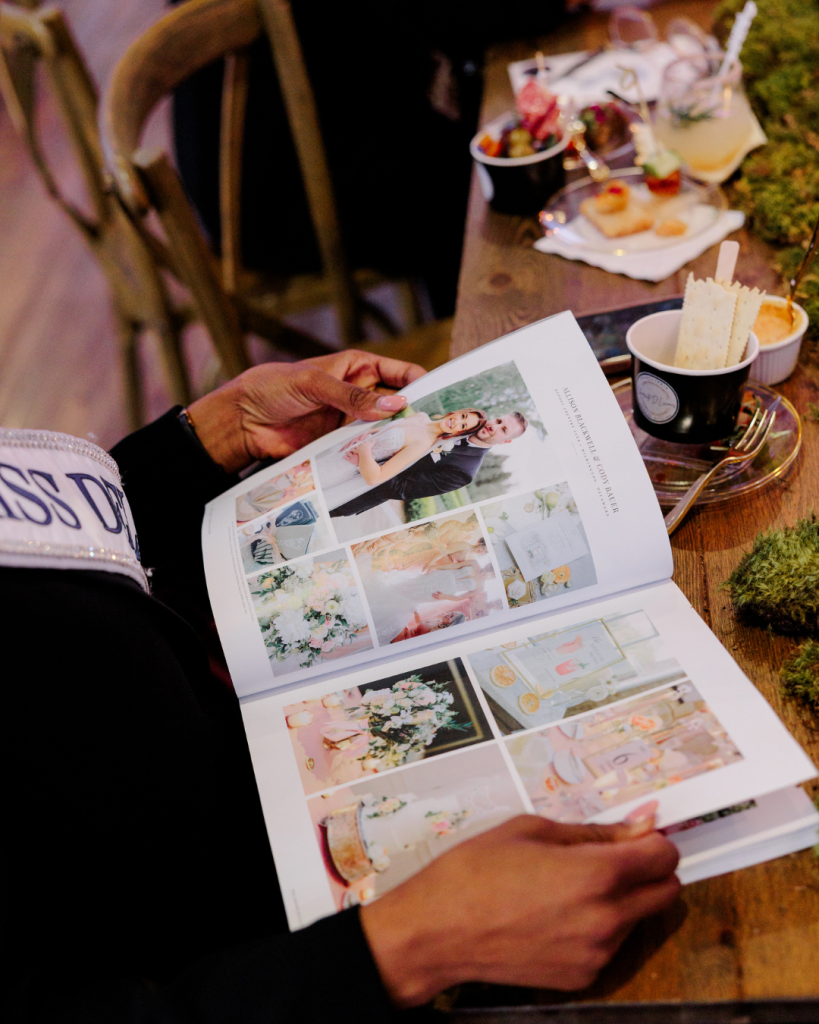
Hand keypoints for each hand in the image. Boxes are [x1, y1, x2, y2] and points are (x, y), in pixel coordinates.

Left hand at [187, 351, 425, 472]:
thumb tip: (394, 405)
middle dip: (414, 416)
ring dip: (397, 440)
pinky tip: (390, 464)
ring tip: (418, 450)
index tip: (439, 398)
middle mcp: (360, 395)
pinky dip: (377, 457)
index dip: (422, 383)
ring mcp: (351, 422)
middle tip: (434, 430)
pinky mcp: (340, 446)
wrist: (243, 421)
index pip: (402, 373)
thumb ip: (353, 396)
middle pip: (398, 405)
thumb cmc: (273, 387)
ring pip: (384, 431)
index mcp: (359, 368)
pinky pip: (365, 451)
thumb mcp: (314, 384)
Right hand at [360, 814, 679, 1006]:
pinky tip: (556, 914)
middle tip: (612, 856)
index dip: (654, 840)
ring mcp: (596, 954)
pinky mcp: (582, 977)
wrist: (438, 929)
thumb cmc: (476, 871)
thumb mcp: (533, 829)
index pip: (664, 856)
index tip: (638, 835)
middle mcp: (605, 919)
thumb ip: (596, 831)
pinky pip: (609, 945)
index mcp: (595, 875)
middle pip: (666, 892)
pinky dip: (596, 927)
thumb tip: (641, 824)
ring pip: (637, 918)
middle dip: (649, 869)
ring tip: (567, 887)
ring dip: (621, 900)